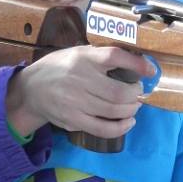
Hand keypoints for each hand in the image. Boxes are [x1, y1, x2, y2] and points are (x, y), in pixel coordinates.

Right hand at [5, 46, 154, 137]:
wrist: (31, 89)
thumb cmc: (60, 68)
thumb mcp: (77, 53)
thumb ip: (100, 57)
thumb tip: (136, 63)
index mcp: (83, 58)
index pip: (114, 57)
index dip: (136, 64)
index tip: (151, 70)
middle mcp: (80, 79)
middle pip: (119, 92)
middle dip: (136, 94)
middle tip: (138, 92)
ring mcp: (76, 102)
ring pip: (114, 111)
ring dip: (131, 110)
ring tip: (134, 106)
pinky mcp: (73, 120)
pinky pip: (104, 129)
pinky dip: (121, 127)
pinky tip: (128, 122)